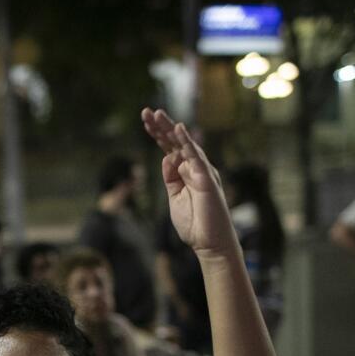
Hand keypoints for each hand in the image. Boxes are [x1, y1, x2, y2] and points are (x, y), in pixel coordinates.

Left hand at [142, 107, 237, 257]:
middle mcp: (194, 168)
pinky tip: (177, 129)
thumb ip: (170, 178)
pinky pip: (195, 156)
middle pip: (175, 142)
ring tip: (157, 115)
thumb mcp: (174, 197)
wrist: (209, 244)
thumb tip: (166, 158)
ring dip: (170, 129)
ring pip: (184, 144)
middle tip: (146, 112)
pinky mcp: (206, 178)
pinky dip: (187, 142)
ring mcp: (201, 171)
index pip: (170, 149)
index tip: (145, 121)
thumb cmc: (194, 224)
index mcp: (185, 173)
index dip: (158, 135)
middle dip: (160, 127)